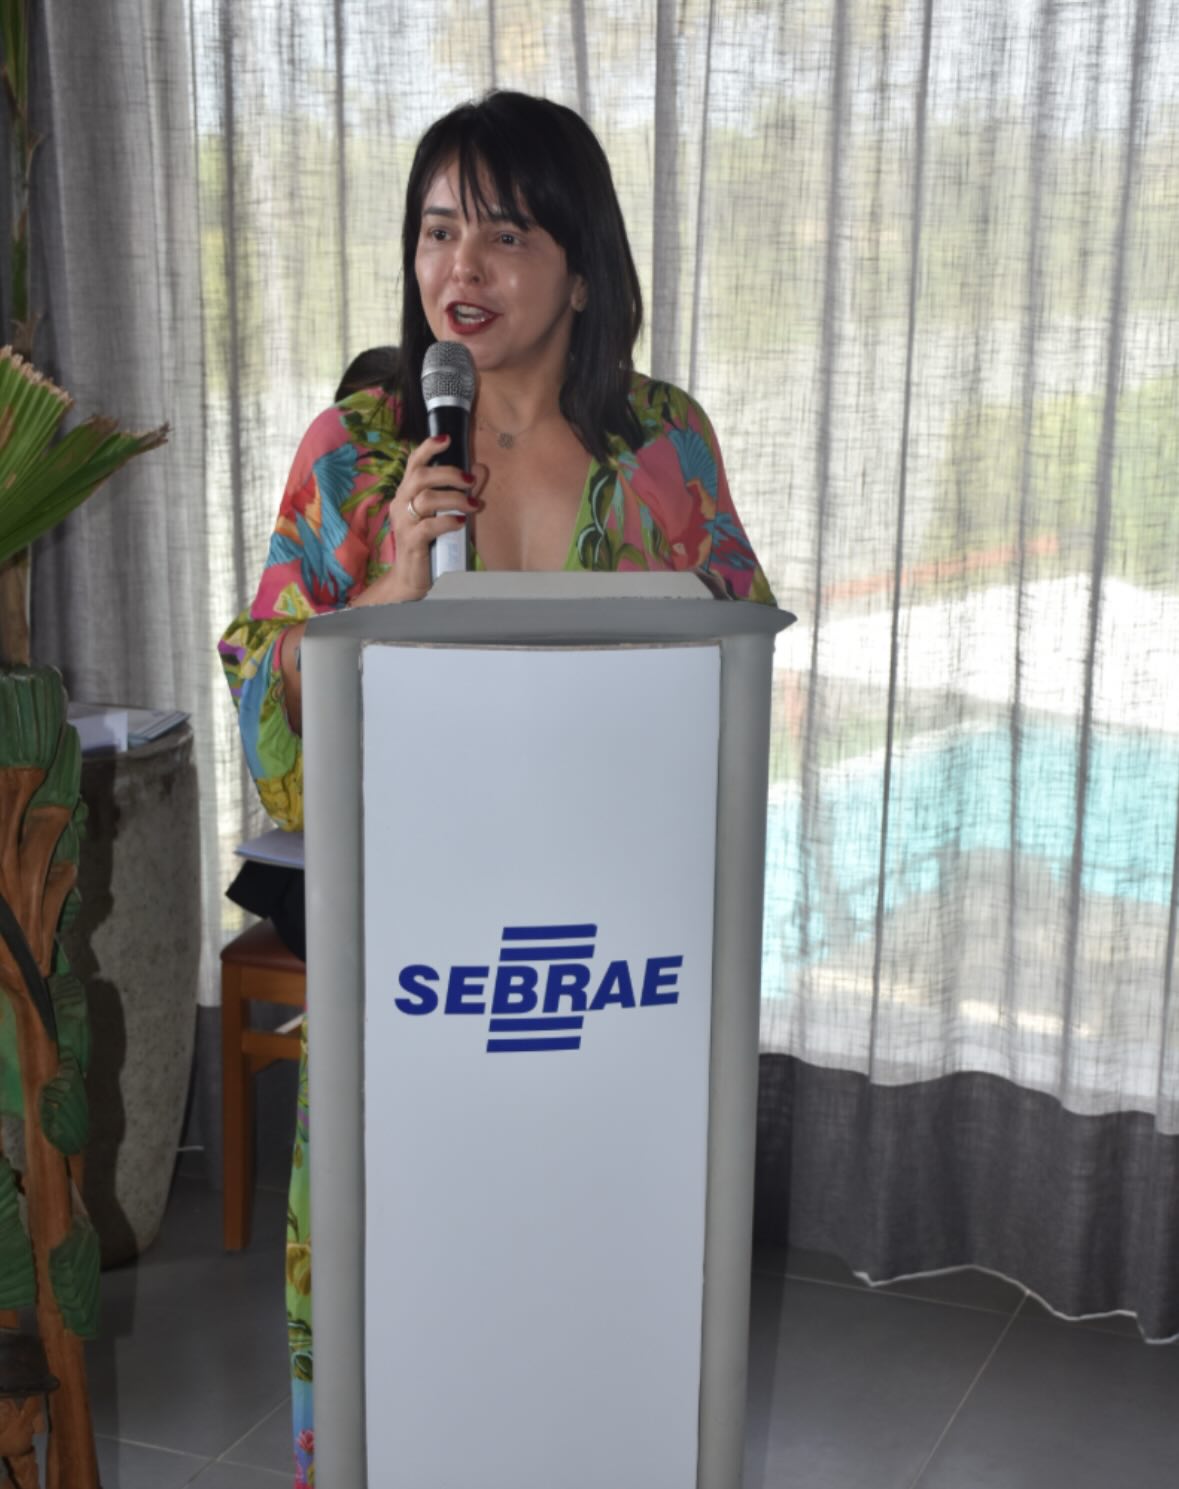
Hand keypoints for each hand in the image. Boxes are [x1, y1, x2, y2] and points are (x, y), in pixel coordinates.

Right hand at [353, 435, 486, 604]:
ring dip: (455, 498)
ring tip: (473, 505)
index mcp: (407, 493)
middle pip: (421, 476)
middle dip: (449, 473)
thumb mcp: (444, 514)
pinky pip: (429, 525)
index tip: (446, 439)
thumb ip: (460, 492)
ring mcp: (403, 522)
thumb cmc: (429, 544)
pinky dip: (448, 521)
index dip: (428, 448)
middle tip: (470, 480)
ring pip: (427, 499)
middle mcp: (401, 503)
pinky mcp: (411, 541)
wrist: (411, 579)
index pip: (414, 463)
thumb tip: (480, 469)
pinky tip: (461, 521)